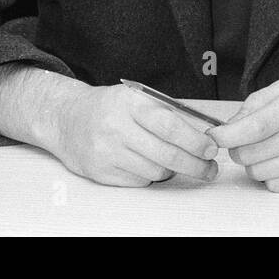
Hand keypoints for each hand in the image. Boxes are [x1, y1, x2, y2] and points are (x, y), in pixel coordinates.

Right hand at [47, 83, 219, 187]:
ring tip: (173, 161)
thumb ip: (167, 113)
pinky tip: (148, 164)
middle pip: (166, 154)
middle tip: (208, 168)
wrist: (67, 119)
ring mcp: (107, 152)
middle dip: (194, 164)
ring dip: (172, 170)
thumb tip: (203, 134)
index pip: (170, 126)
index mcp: (130, 104)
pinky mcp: (101, 172)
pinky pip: (139, 180)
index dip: (195, 141)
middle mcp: (117, 127)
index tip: (210, 149)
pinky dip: (150, 175)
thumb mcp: (136, 98)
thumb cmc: (109, 107)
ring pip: (155, 171)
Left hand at [206, 79, 278, 192]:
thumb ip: (254, 103)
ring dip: (256, 162)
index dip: (228, 135)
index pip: (254, 126)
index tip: (215, 137)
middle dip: (240, 147)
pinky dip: (272, 176)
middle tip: (249, 140)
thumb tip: (227, 127)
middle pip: (249, 153)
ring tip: (273, 148)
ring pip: (258, 172)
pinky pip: (274, 186)